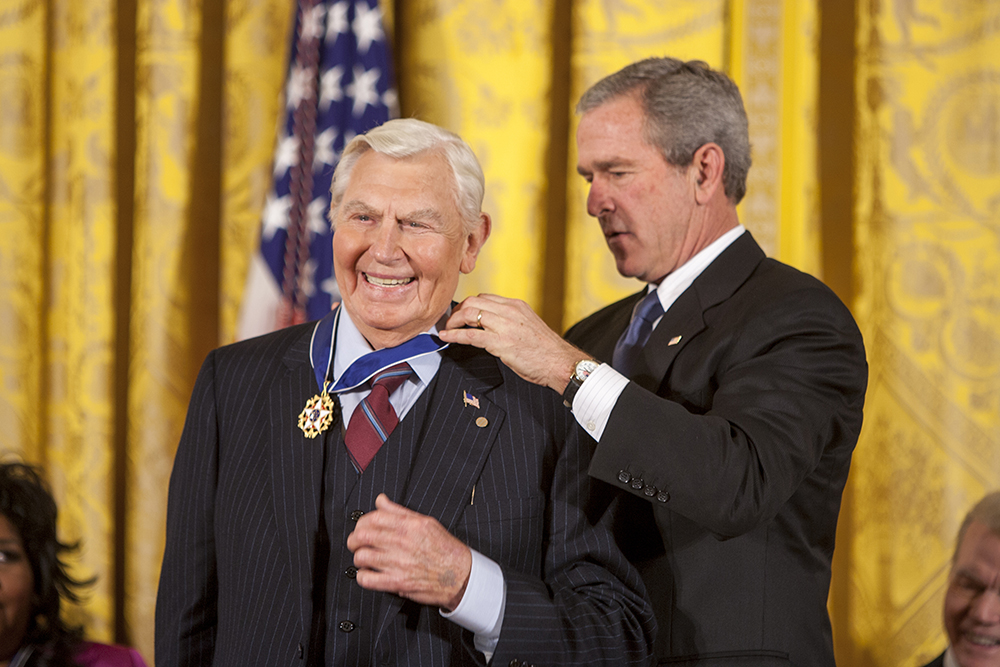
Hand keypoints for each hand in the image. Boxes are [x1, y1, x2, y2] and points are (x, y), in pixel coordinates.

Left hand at [346, 494, 471, 610]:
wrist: (460, 574)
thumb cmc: (445, 549)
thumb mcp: (426, 522)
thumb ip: (399, 511)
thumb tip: (381, 501)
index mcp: (409, 525)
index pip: (374, 518)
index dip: (362, 522)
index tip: (362, 527)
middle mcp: (403, 543)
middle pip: (363, 536)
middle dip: (354, 539)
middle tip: (356, 543)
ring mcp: (399, 563)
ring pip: (362, 557)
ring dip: (358, 557)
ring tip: (363, 558)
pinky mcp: (398, 582)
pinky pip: (368, 579)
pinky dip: (362, 577)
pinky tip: (367, 574)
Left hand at [438, 294, 584, 392]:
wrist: (560, 362)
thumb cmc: (546, 350)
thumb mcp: (528, 326)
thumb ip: (511, 321)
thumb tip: (493, 326)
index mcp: (516, 305)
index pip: (484, 297)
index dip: (468, 305)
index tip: (461, 314)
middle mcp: (509, 311)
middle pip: (473, 301)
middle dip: (457, 311)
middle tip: (451, 322)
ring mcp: (504, 325)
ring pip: (469, 313)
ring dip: (453, 322)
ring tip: (447, 329)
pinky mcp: (500, 342)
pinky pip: (470, 335)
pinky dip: (454, 335)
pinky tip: (446, 337)